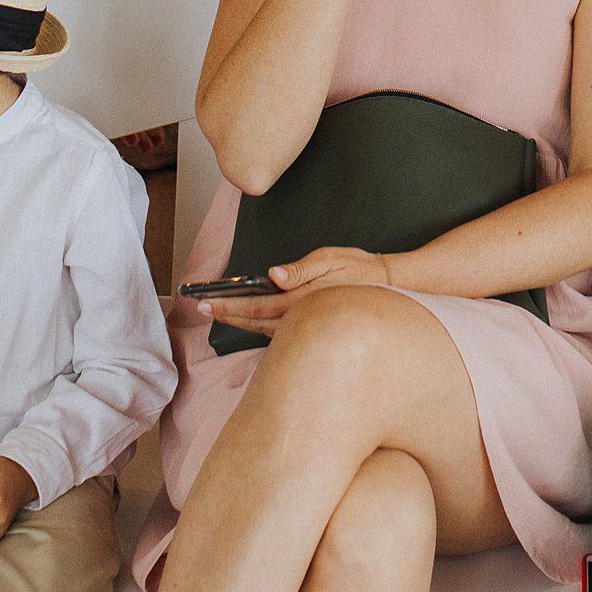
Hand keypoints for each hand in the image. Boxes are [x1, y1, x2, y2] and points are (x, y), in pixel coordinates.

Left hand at [198, 246, 391, 338]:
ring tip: (219, 313)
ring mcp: (305, 327)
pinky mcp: (309, 327)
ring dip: (239, 322)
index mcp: (301, 300)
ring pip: (263, 330)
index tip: (207, 303)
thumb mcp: (331, 259)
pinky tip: (248, 320)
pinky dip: (257, 326)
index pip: (256, 307)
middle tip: (201, 309)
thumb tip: (274, 275)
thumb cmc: (360, 270)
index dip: (229, 306)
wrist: (389, 290)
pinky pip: (276, 332)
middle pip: (253, 322)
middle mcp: (300, 319)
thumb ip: (302, 269)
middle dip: (227, 316)